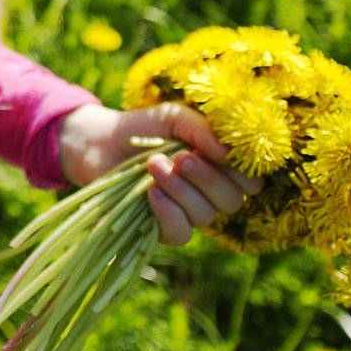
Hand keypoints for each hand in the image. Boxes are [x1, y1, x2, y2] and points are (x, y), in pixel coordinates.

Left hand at [56, 102, 263, 244]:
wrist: (99, 142)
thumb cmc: (143, 128)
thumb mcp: (174, 118)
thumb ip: (202, 129)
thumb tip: (228, 152)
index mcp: (219, 168)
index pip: (250, 182)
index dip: (240, 171)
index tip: (217, 152)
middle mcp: (208, 195)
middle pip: (230, 201)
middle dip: (207, 178)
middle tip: (181, 158)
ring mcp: (185, 214)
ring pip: (204, 215)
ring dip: (181, 189)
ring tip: (154, 165)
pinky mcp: (160, 230)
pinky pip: (180, 233)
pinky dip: (168, 211)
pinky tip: (151, 192)